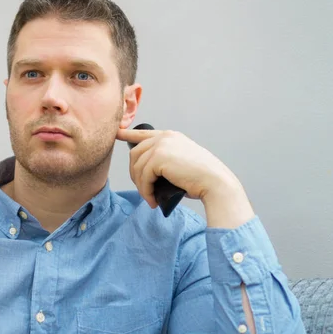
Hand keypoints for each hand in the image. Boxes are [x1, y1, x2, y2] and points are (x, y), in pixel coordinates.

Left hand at [116, 128, 254, 227]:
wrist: (215, 183)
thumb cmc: (201, 179)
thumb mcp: (180, 163)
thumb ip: (164, 161)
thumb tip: (147, 172)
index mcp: (170, 136)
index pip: (142, 133)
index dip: (127, 134)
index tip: (117, 134)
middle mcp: (164, 137)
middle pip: (135, 154)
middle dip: (135, 174)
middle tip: (146, 191)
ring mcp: (161, 145)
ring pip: (137, 167)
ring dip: (141, 186)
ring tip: (150, 198)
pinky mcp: (158, 157)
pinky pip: (143, 177)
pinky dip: (145, 191)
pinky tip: (153, 200)